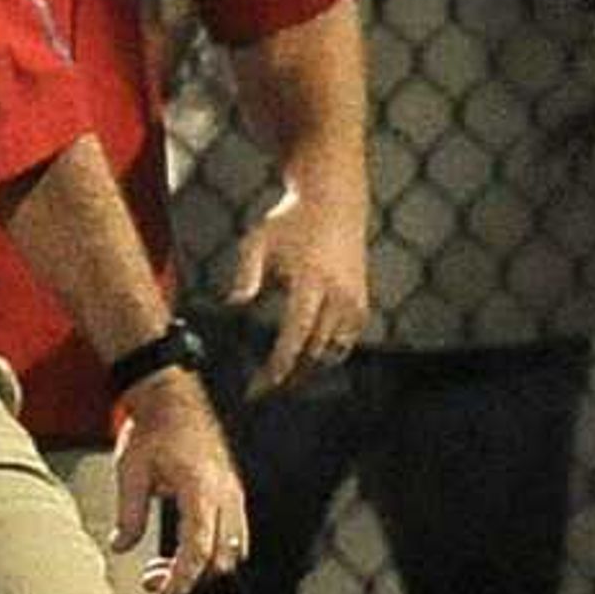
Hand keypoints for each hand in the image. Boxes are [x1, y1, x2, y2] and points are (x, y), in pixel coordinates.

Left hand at [110, 371, 248, 593]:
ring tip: (166, 567)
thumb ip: (129, 515)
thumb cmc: (153, 428)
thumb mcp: (131, 472)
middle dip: (189, 579)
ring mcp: (234, 493)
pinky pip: (235, 535)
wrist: (173, 397)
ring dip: (202, 568)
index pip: (198, 551)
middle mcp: (225, 494)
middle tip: (154, 582)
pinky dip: (214, 552)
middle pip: (221, 560)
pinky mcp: (233, 491)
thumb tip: (122, 547)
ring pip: (232, 551)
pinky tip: (186, 550)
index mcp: (201, 490)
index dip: (181, 582)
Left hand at [226, 188, 368, 397]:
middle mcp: (337, 294)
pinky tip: (304, 360)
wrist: (333, 202)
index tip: (262, 386)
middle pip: (314, 351)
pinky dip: (326, 355)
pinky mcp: (361, 304)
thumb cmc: (289, 222)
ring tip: (281, 380)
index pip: (297, 334)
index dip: (280, 364)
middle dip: (289, 375)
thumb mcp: (258, 240)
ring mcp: (353, 300)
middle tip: (261, 391)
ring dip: (307, 369)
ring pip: (332, 352)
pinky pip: (346, 342)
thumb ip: (246, 273)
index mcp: (311, 280)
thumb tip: (233, 304)